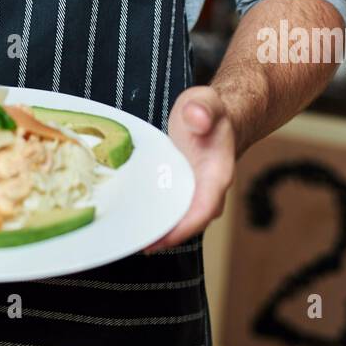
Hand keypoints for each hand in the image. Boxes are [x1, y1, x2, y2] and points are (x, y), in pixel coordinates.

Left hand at [142, 86, 235, 253]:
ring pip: (179, 219)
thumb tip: (196, 116)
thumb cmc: (209, 111)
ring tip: (128, 238)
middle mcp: (209, 190)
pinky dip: (155, 216)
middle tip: (134, 244)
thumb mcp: (205, 101)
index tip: (159, 239)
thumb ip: (202, 109)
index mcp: (217, 174)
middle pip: (190, 223)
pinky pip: (170, 209)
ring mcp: (196, 193)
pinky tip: (133, 219)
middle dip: (165, 237)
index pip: (204, 209)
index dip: (183, 228)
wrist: (214, 116)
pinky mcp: (183, 191)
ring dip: (158, 230)